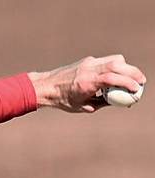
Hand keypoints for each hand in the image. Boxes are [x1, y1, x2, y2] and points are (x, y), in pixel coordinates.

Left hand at [28, 54, 145, 112]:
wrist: (47, 87)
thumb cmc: (63, 100)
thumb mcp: (83, 107)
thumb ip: (102, 103)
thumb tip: (119, 101)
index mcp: (87, 83)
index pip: (112, 78)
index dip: (127, 82)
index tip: (137, 89)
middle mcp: (89, 70)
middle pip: (117, 64)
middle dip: (133, 72)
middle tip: (142, 81)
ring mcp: (89, 63)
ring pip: (114, 59)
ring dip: (126, 67)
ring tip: (132, 78)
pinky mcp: (88, 60)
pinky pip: (106, 61)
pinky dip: (115, 67)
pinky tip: (116, 76)